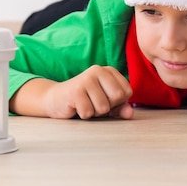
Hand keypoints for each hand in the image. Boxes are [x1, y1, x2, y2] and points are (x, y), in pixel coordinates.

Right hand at [10, 65, 133, 119]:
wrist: (56, 100)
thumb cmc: (85, 101)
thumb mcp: (106, 103)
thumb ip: (120, 108)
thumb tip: (130, 113)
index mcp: (109, 71)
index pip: (127, 91)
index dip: (117, 102)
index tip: (104, 99)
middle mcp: (98, 70)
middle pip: (117, 97)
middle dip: (107, 107)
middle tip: (94, 103)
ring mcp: (86, 79)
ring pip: (103, 107)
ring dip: (94, 112)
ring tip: (85, 104)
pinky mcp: (75, 90)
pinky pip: (89, 112)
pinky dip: (83, 115)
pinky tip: (76, 107)